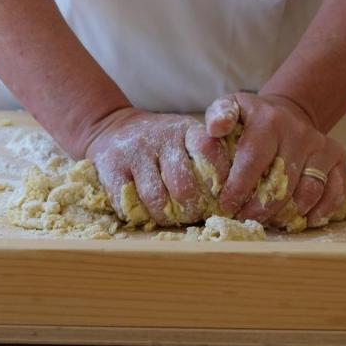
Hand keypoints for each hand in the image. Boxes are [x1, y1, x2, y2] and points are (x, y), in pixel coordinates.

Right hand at [84, 108, 229, 225]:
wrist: (112, 129)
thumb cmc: (162, 143)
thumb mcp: (187, 138)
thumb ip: (209, 158)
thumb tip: (234, 197)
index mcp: (186, 130)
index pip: (210, 152)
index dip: (219, 181)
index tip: (222, 199)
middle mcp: (161, 138)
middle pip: (184, 186)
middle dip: (192, 208)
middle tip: (194, 214)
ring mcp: (135, 153)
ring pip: (157, 200)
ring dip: (167, 217)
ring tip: (171, 217)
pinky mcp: (111, 168)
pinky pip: (129, 204)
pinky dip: (140, 215)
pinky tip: (146, 211)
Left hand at [206, 92, 345, 227]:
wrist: (287, 111)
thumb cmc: (252, 119)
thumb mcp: (232, 107)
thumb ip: (219, 115)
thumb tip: (215, 129)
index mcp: (268, 120)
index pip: (254, 159)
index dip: (239, 187)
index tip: (227, 205)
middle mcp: (298, 131)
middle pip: (283, 181)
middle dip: (262, 207)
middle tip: (246, 219)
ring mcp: (320, 145)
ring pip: (309, 190)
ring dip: (289, 212)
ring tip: (270, 221)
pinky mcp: (337, 156)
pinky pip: (336, 189)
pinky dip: (323, 209)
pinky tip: (306, 220)